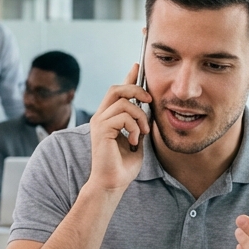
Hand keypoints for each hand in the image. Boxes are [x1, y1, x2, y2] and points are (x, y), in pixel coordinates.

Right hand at [86, 63, 150, 192]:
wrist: (113, 183)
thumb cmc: (123, 166)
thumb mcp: (137, 139)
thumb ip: (139, 123)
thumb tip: (148, 108)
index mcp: (109, 118)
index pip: (118, 91)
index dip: (129, 77)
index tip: (138, 65)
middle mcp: (101, 117)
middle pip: (116, 88)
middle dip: (136, 89)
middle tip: (149, 100)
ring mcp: (99, 122)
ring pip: (123, 102)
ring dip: (140, 117)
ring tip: (142, 133)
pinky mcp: (101, 130)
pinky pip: (123, 116)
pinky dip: (134, 128)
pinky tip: (133, 142)